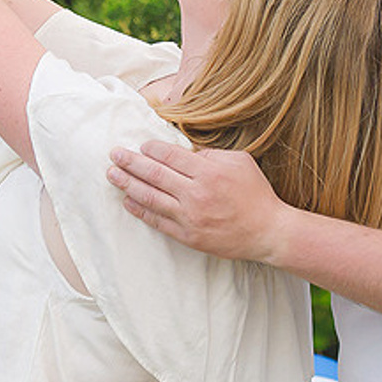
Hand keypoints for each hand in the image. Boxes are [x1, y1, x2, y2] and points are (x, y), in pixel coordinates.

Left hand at [106, 140, 283, 260]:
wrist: (268, 231)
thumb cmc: (255, 193)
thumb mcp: (239, 161)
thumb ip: (211, 154)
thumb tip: (186, 153)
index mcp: (208, 171)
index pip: (169, 156)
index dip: (150, 149)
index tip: (140, 146)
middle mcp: (196, 193)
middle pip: (154, 174)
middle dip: (130, 163)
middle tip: (114, 154)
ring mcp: (190, 217)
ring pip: (151, 198)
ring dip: (128, 185)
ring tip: (112, 175)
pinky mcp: (188, 236)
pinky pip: (158, 221)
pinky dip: (140, 211)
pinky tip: (127, 201)